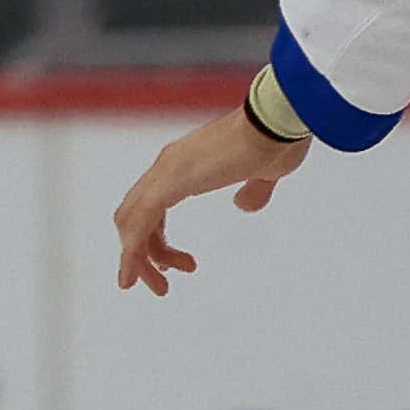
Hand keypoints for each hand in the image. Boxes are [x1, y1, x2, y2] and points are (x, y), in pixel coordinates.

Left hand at [115, 103, 310, 294]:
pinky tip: (135, 276)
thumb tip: (243, 205)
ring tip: (162, 288)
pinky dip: (132, 252)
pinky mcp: (172, 182)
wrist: (278, 121)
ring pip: (131, 224)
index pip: (151, 207)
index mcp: (184, 163)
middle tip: (165, 283)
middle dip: (144, 256)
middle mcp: (168, 165)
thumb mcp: (265, 174)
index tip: (179, 267)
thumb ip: (254, 190)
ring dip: (138, 262)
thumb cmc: (277, 141)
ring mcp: (167, 171)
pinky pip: (140, 223)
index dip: (155, 240)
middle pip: (134, 218)